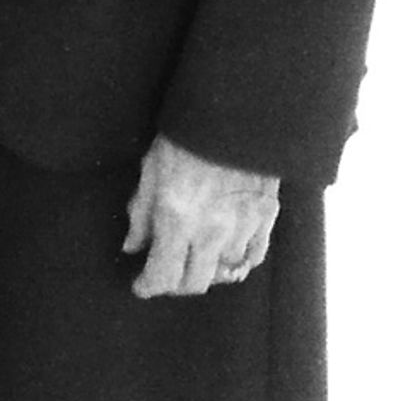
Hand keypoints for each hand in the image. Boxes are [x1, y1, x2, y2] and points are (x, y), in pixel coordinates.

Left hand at [124, 134, 281, 298]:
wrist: (234, 114)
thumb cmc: (184, 139)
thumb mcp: (150, 172)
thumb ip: (141, 215)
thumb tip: (133, 247)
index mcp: (177, 219)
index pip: (163, 275)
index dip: (148, 286)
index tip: (141, 285)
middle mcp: (212, 230)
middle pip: (196, 283)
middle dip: (175, 286)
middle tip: (164, 276)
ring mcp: (243, 226)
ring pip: (226, 273)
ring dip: (208, 273)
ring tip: (193, 262)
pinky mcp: (267, 217)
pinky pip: (254, 256)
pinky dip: (238, 263)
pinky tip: (225, 257)